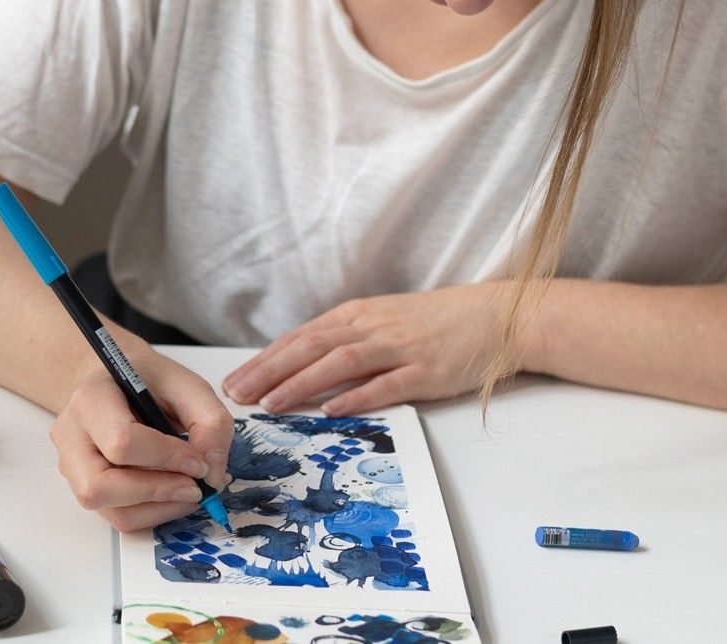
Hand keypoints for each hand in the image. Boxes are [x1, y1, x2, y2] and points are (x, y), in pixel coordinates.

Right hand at [50, 341, 233, 531]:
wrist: (117, 381)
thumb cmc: (149, 381)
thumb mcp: (188, 386)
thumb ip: (211, 423)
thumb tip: (212, 475)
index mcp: (91, 397)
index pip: (120, 441)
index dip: (166, 458)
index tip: (200, 463)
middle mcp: (71, 434)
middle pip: (98, 485)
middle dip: (156, 492)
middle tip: (196, 488)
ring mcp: (71, 465)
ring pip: (106, 508)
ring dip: (157, 508)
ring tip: (189, 491)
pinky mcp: (84, 487)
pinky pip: (116, 517)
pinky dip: (153, 514)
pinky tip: (173, 495)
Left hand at [222, 283, 503, 414]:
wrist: (493, 317)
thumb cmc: (433, 324)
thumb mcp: (381, 323)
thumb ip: (343, 342)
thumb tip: (298, 369)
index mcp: (356, 316)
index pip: (299, 338)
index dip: (264, 360)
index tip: (233, 381)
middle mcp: (371, 328)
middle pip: (310, 348)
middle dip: (269, 372)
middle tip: (237, 395)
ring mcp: (399, 348)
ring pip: (340, 362)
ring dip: (302, 383)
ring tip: (272, 404)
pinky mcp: (426, 370)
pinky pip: (387, 384)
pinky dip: (357, 396)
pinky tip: (333, 410)